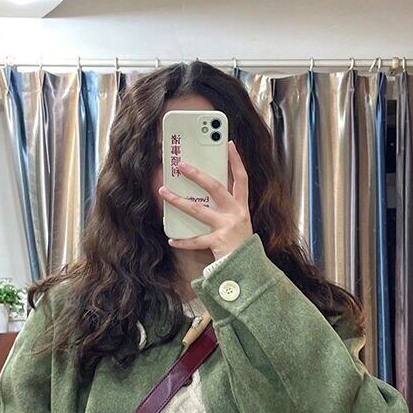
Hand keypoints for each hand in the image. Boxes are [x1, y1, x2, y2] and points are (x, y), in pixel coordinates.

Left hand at [158, 139, 252, 258]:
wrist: (248, 268)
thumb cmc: (240, 243)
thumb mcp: (238, 221)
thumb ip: (226, 207)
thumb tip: (204, 192)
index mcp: (242, 206)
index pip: (242, 178)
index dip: (236, 161)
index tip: (229, 144)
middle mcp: (236, 213)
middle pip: (216, 187)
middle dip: (197, 175)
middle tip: (182, 165)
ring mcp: (227, 227)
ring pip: (199, 210)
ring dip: (179, 200)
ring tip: (164, 192)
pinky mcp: (218, 242)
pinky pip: (196, 240)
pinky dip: (183, 241)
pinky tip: (172, 239)